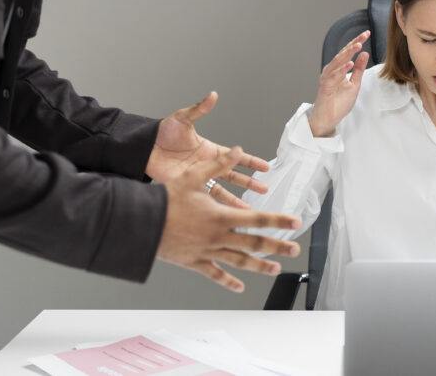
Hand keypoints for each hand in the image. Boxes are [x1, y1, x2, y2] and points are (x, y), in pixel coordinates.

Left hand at [148, 92, 270, 207]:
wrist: (144, 149)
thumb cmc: (162, 133)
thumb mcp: (182, 119)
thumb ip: (199, 110)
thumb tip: (212, 96)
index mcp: (210, 150)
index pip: (235, 157)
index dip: (250, 161)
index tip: (264, 166)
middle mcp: (207, 165)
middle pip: (234, 176)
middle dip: (250, 182)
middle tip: (263, 189)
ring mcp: (198, 178)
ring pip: (222, 191)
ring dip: (236, 199)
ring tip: (248, 209)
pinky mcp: (188, 188)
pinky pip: (205, 199)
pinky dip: (215, 207)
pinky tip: (224, 214)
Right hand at [157, 147, 301, 291]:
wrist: (140, 223)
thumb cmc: (166, 199)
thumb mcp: (193, 176)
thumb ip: (218, 164)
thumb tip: (237, 150)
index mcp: (221, 216)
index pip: (258, 219)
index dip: (279, 220)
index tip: (295, 223)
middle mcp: (218, 237)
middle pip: (254, 244)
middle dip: (277, 247)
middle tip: (294, 250)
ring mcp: (207, 252)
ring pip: (239, 262)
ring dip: (260, 266)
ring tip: (276, 269)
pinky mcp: (195, 262)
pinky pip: (215, 274)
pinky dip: (228, 281)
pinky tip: (240, 286)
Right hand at [309, 31, 369, 137]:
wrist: (328, 119)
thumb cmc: (339, 102)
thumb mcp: (354, 83)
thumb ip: (358, 69)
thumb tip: (364, 54)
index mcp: (338, 68)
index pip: (348, 52)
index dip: (357, 42)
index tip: (367, 33)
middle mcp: (331, 70)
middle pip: (343, 54)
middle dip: (353, 44)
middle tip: (364, 36)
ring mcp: (327, 78)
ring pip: (337, 62)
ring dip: (347, 54)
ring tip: (358, 46)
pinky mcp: (325, 87)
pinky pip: (333, 76)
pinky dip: (341, 70)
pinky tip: (349, 64)